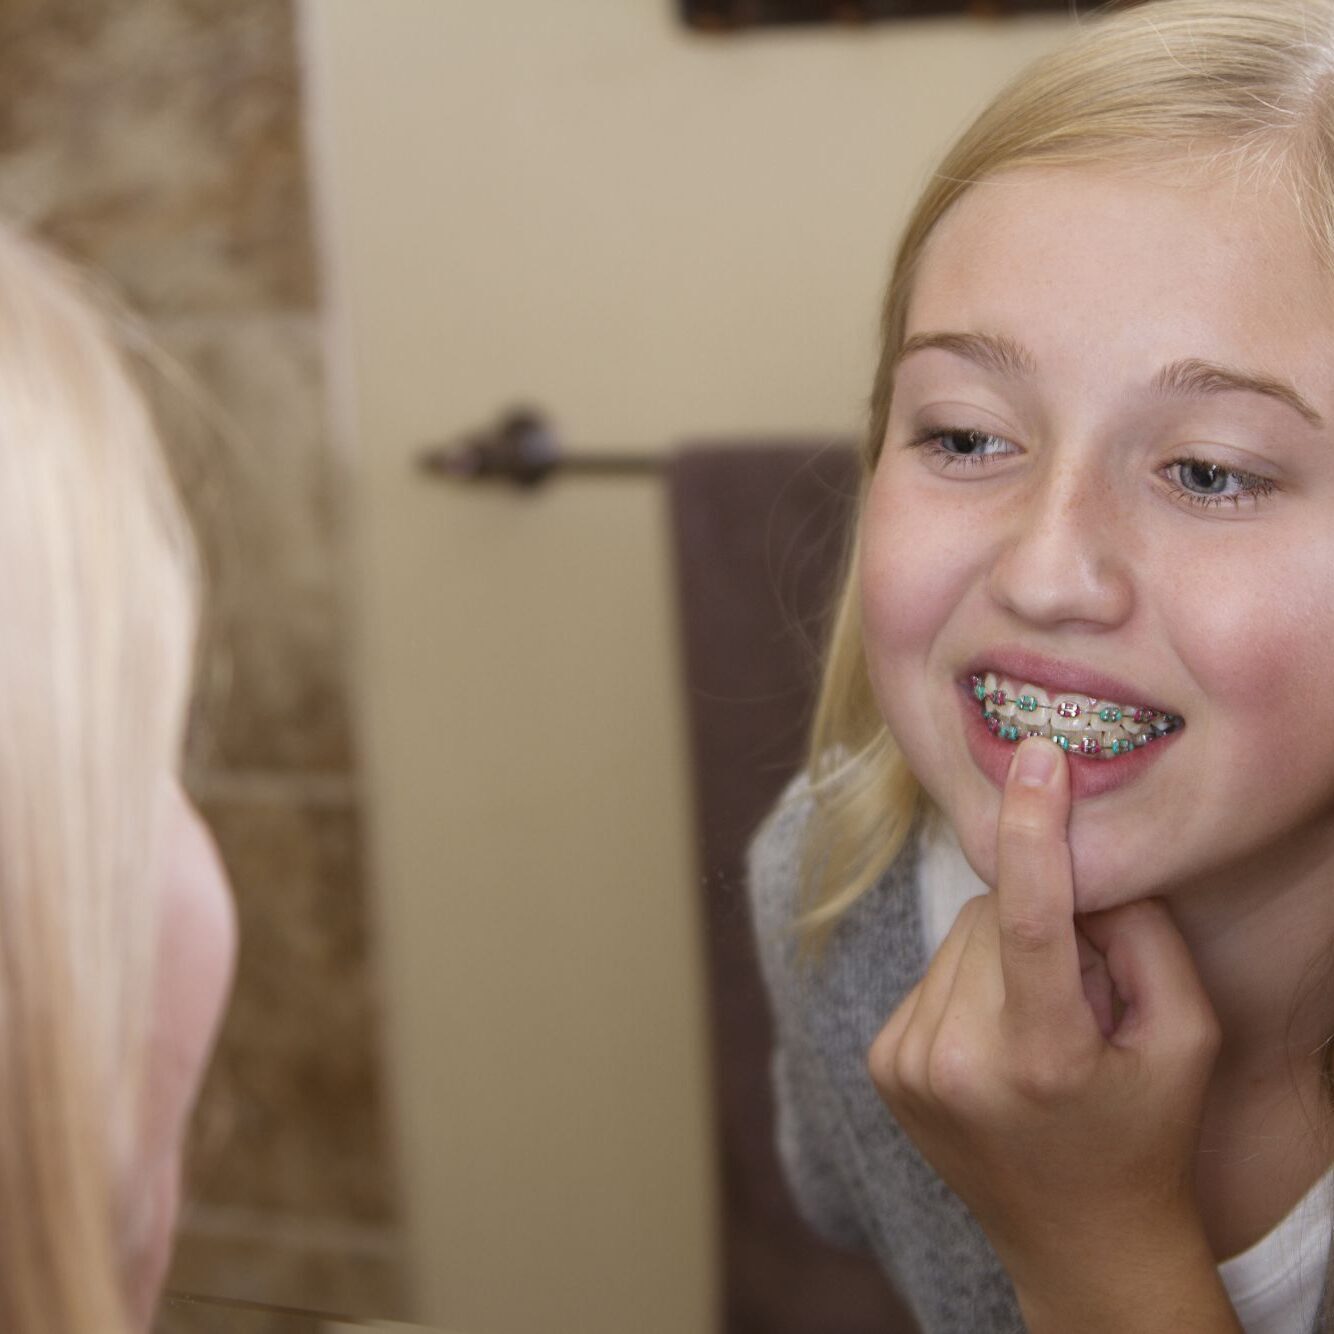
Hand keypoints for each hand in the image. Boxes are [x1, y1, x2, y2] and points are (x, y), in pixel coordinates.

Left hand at [867, 737, 1236, 1331]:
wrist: (1076, 1240)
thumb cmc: (1144, 1134)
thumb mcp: (1187, 1037)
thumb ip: (1143, 937)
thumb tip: (1080, 864)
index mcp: (1041, 1058)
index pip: (1028, 918)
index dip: (1033, 831)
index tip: (1038, 757)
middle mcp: (957, 1060)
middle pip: (992, 915)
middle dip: (1039, 925)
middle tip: (1080, 997)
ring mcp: (908, 1064)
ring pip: (958, 938)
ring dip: (1001, 955)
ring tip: (1038, 1029)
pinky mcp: (882, 1062)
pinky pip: (932, 972)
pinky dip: (968, 982)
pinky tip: (996, 1042)